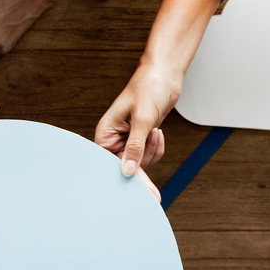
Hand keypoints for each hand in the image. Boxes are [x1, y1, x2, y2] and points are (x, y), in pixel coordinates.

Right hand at [93, 60, 178, 175]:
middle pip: (126, 167)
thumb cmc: (148, 88)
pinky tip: (157, 131)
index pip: (111, 164)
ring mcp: (127, 140)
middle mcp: (114, 139)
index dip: (124, 177)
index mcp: (105, 134)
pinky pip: (149, 155)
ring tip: (154, 130)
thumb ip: (135, 146)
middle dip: (142, 164)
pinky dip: (157, 147)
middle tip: (153, 178)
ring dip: (152, 150)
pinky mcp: (140, 139)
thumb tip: (127, 170)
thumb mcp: (142, 119)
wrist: (164, 76)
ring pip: (140, 162)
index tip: (138, 193)